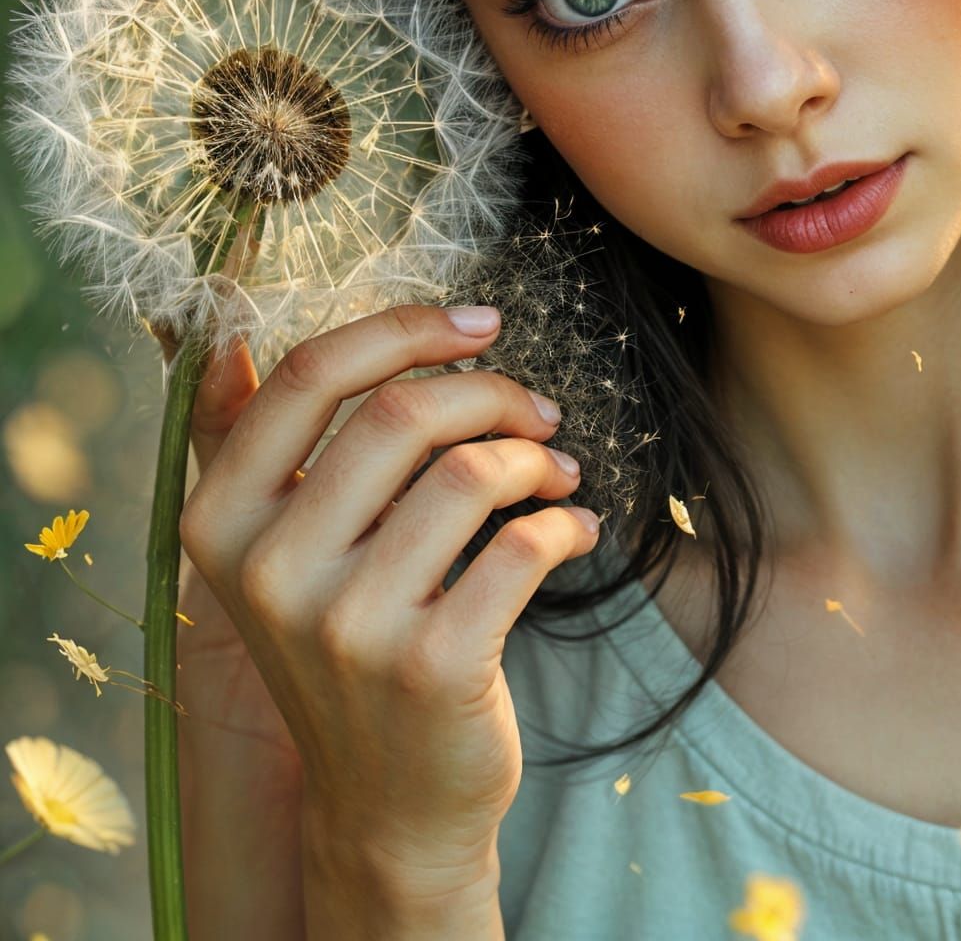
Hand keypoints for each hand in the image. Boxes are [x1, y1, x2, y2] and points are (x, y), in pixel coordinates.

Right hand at [176, 303, 598, 898]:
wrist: (387, 802)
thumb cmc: (349, 643)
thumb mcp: (279, 553)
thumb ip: (255, 448)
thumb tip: (231, 331)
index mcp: (222, 523)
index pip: (308, 377)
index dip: (404, 328)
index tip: (481, 321)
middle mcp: (271, 572)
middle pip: (402, 412)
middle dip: (492, 392)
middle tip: (538, 412)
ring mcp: (349, 625)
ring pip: (472, 472)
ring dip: (538, 459)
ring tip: (559, 475)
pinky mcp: (432, 666)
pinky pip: (525, 543)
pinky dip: (568, 521)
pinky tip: (575, 530)